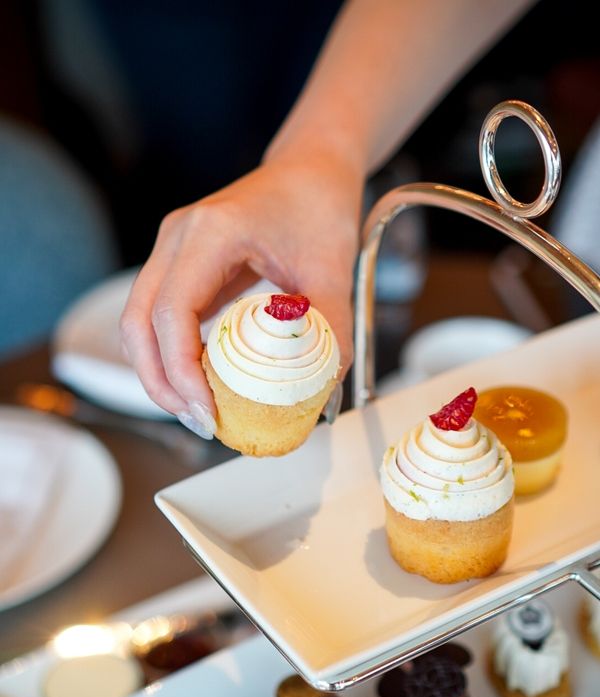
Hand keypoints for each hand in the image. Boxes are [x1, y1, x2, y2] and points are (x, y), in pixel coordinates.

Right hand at [120, 151, 362, 436]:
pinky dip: (171, 354)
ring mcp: (172, 250)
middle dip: (159, 383)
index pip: (172, 312)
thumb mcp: (333, 268)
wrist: (310, 168)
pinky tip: (200, 380)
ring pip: (139, 323)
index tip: (207, 410)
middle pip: (137, 323)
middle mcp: (177, 238)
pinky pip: (159, 317)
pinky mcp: (180, 264)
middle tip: (200, 421)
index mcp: (210, 232)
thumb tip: (323, 390)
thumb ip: (331, 330)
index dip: (180, 371)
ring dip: (159, 372)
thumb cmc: (318, 203)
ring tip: (198, 409)